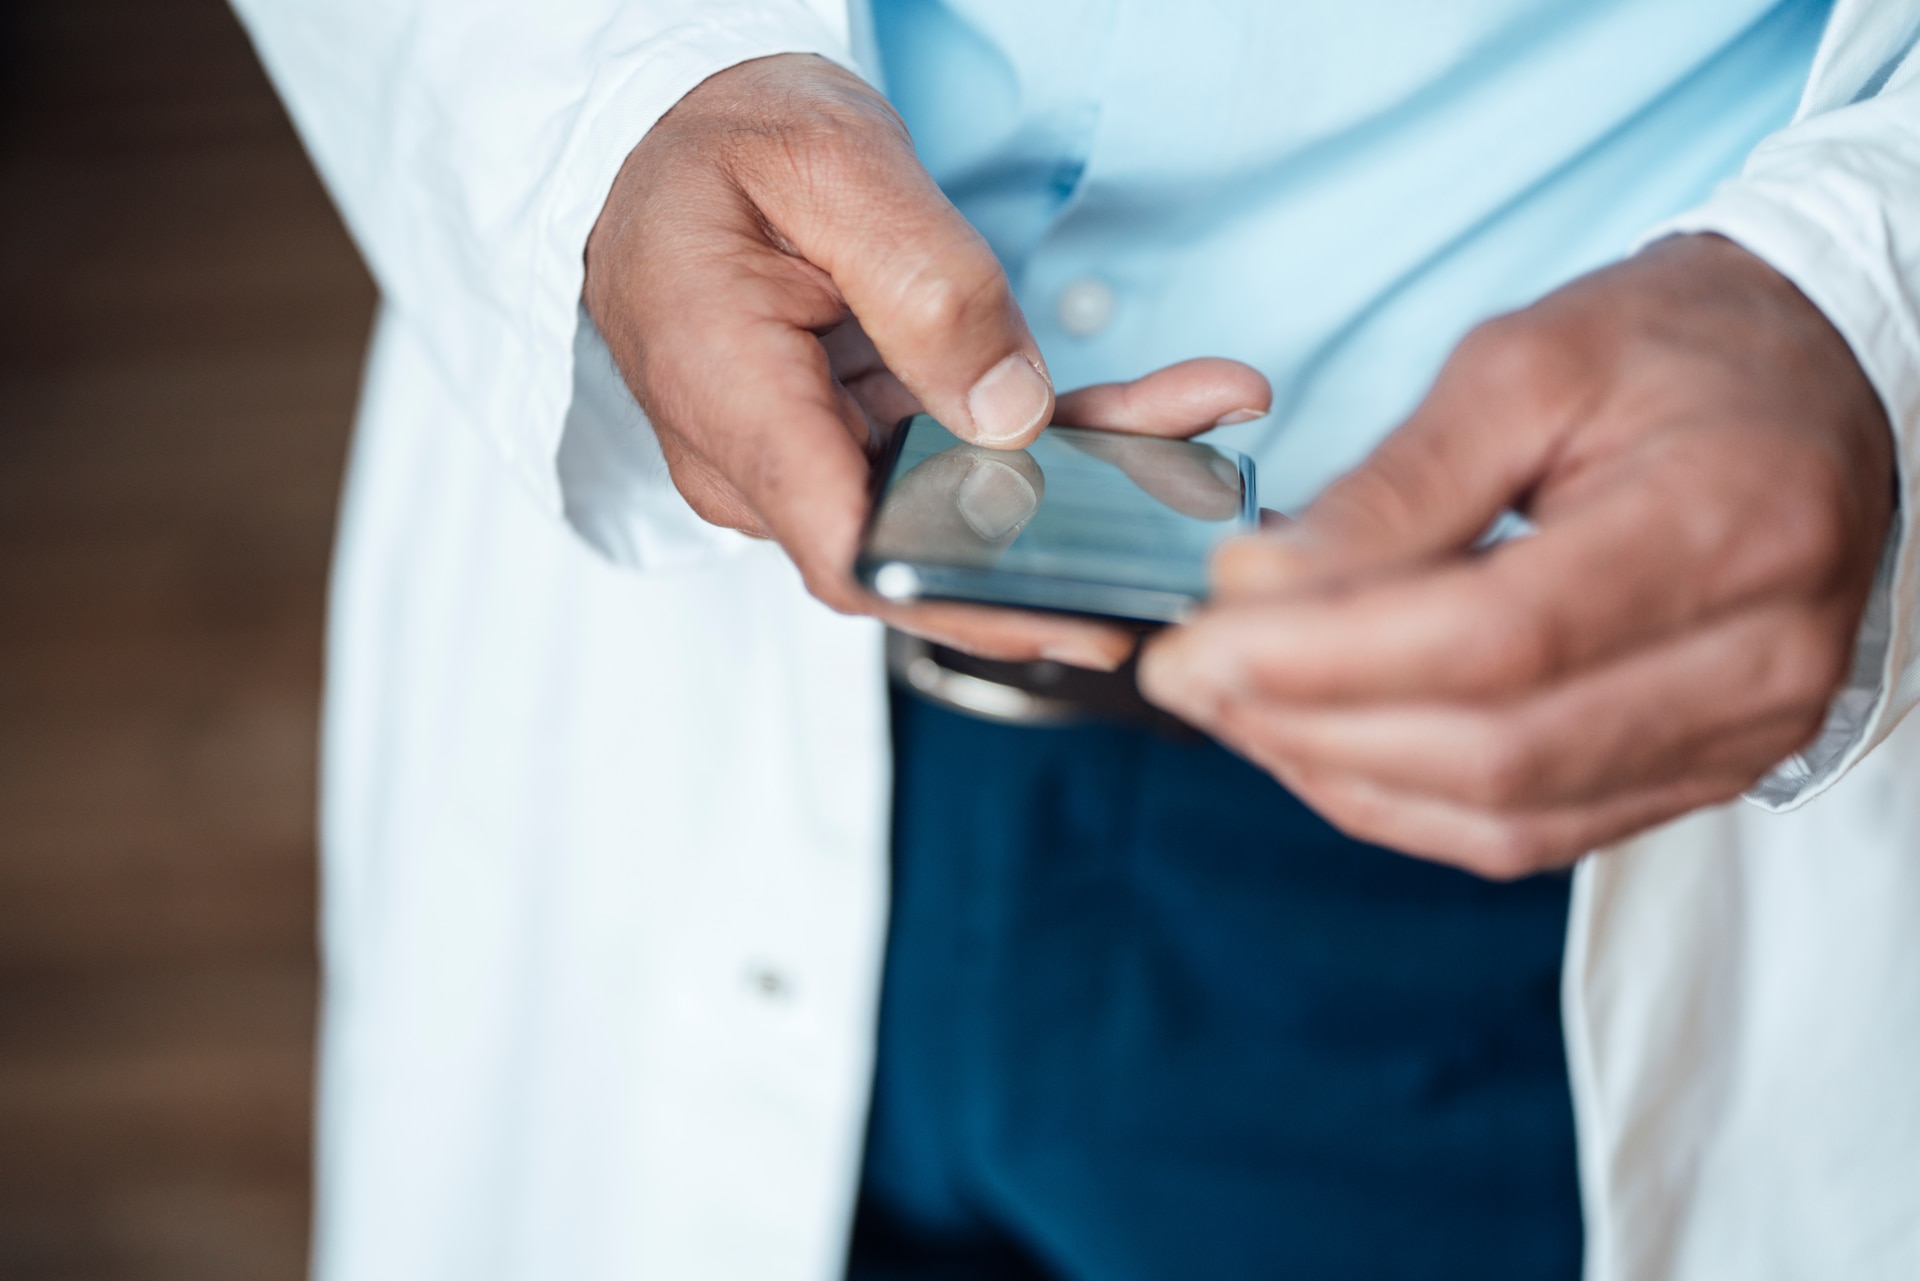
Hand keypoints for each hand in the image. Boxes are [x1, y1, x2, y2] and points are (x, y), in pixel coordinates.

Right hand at [585, 54, 1267, 668]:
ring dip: (1084, 468)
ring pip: (957, 499)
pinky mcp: (850, 434)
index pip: (854, 555)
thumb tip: (1012, 412)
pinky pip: (953, 454)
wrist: (666, 133)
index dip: (971, 603)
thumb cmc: (719, 141)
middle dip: (1071, 527)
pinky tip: (1147, 410)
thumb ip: (925, 286)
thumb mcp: (829, 167)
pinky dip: (1050, 433)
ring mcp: (808, 454)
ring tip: (1200, 416)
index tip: (1078, 611)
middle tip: (1194, 501)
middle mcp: (761, 460)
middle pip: (927, 535)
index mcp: (732, 403)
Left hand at [1140, 235, 1893, 876]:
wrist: (1809, 383)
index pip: (1503, 634)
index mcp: (1727, 521)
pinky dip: (1404, 802)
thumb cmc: (1671, 348)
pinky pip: (1533, 834)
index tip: (1205, 630)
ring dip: (1341, 772)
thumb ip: (1396, 486)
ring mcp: (1742, 734)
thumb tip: (1257, 584)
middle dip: (1310, 721)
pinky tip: (1317, 745)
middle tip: (1188, 675)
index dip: (1332, 651)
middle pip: (1497, 746)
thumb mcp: (1524, 363)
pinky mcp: (1705, 772)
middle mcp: (1760, 657)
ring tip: (1233, 706)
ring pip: (1505, 813)